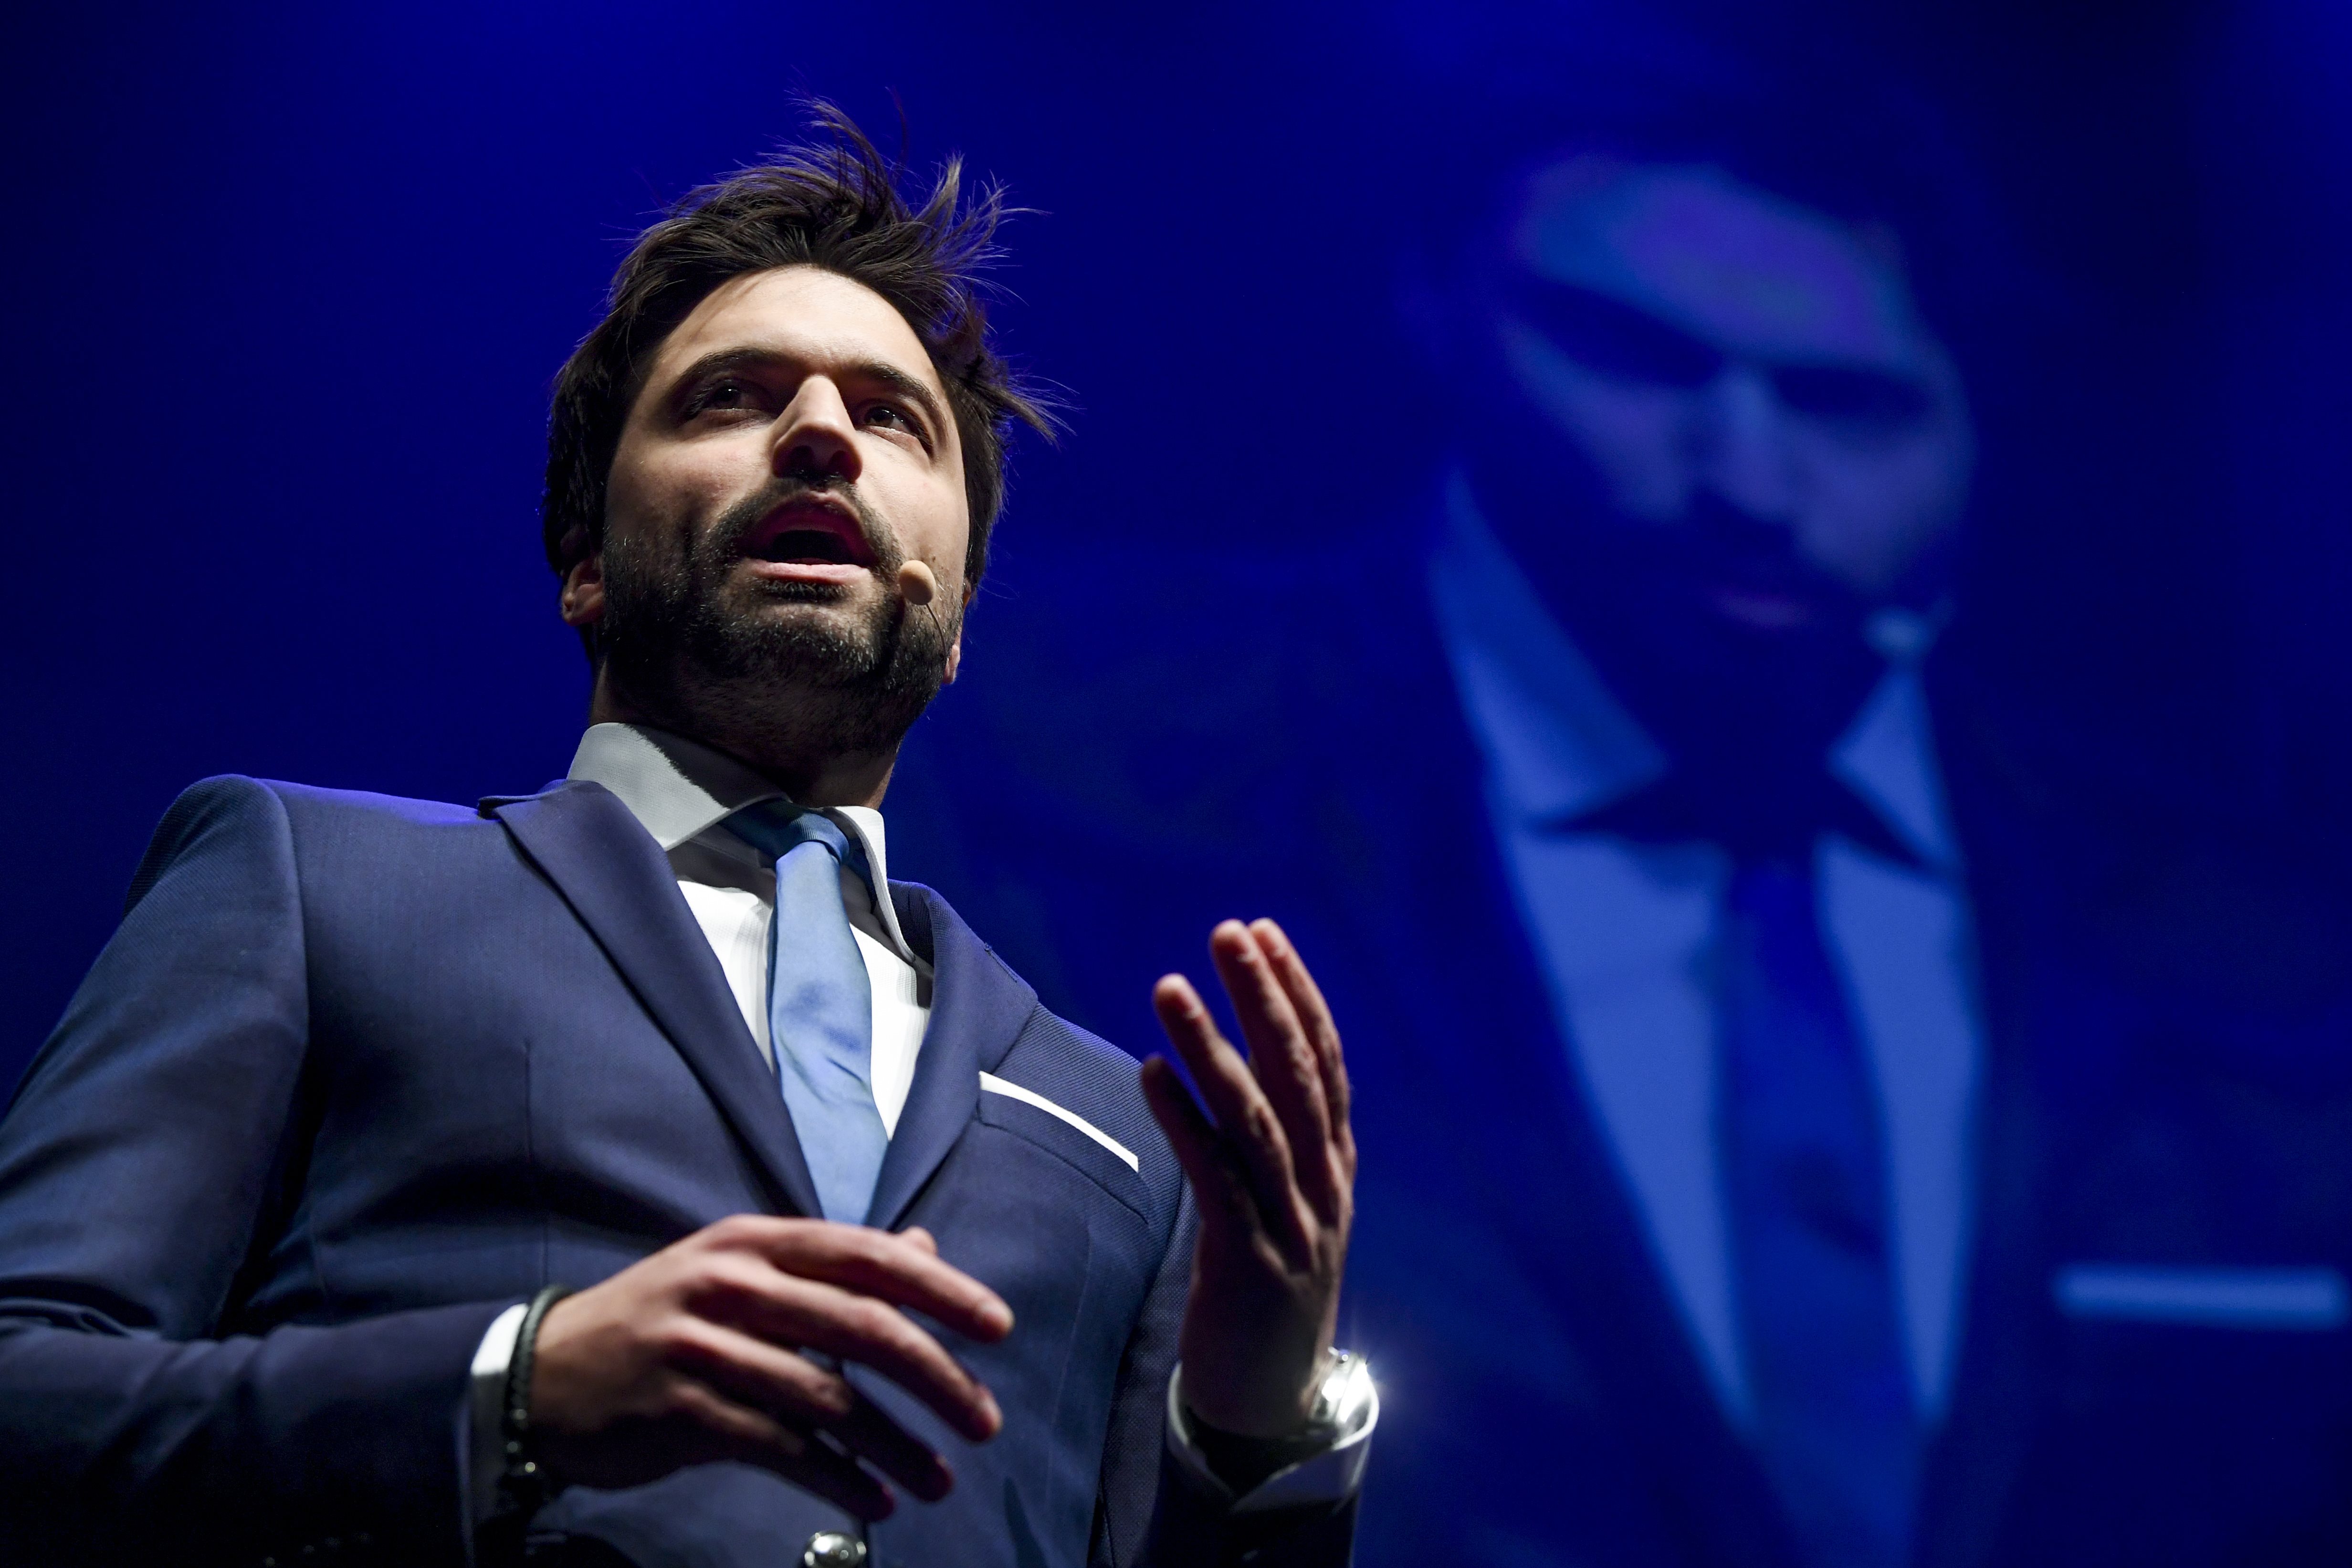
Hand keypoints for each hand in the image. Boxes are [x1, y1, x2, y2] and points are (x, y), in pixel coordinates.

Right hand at [528, 1216, 1012, 1518]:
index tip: (999, 1326)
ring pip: (827, 1398)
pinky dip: (838, 1477)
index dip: (941, 1290)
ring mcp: (704, 1348)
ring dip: (896, 1446)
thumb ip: (833, 1265)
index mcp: (757, 1241)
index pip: (868, 1256)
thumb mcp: (742, 1270)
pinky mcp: (682, 1412)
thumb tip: (925, 1248)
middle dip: (937, 1376)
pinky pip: (781, 1448)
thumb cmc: (666, 1318)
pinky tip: (874, 1500)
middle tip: (987, 1419)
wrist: (544, 1373)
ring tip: (941, 1482)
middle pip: (862, 1326)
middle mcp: (733, 1284)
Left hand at [1141, 918, 1355, 1437]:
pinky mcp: (1250, 1265)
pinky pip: (1216, 1180)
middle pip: (1298, 1073)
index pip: (1325, 1061)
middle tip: (1228, 930)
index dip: (1296, 992)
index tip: (1263, 932)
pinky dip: (1185, 1121)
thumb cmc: (1267, 1292)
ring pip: (1257, 1118)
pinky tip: (1152, 1074)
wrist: (1273, 1404)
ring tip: (1171, 985)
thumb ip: (1277, 1142)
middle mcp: (1325, 1186)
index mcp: (1336, 1166)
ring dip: (1213, 1045)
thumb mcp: (1291, 1208)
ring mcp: (1293, 1225)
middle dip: (1264, 996)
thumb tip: (1241, 1060)